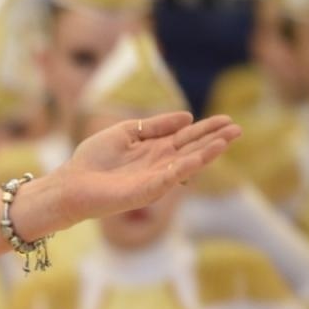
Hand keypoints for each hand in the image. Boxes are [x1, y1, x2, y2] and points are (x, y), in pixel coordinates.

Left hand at [46, 114, 240, 231]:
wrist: (71, 183)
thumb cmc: (93, 159)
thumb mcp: (126, 132)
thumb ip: (154, 125)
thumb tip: (187, 117)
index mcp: (154, 150)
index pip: (186, 138)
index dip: (206, 129)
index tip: (227, 120)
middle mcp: (159, 165)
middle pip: (192, 150)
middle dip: (215, 139)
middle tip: (237, 128)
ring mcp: (154, 179)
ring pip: (186, 164)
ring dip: (207, 152)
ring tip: (226, 140)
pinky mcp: (145, 191)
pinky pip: (169, 178)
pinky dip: (186, 167)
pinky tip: (200, 157)